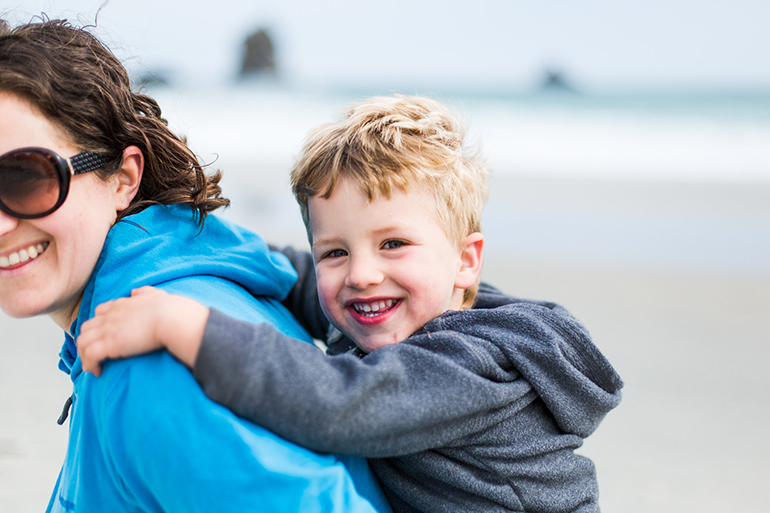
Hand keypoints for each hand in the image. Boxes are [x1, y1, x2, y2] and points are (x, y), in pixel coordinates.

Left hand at [77, 287, 208, 375]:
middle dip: (87, 341)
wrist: (172, 318)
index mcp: (122, 305)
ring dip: (84, 355)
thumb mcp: (157, 295)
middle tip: (94, 354)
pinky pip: (89, 356)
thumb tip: (136, 292)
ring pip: (82, 342)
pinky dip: (89, 364)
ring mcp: (108, 330)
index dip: (98, 324)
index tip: (103, 337)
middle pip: (86, 327)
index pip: (100, 312)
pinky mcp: (109, 345)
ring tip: (92, 366)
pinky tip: (98, 372)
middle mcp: (111, 316)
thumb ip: (146, 292)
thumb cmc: (171, 310)